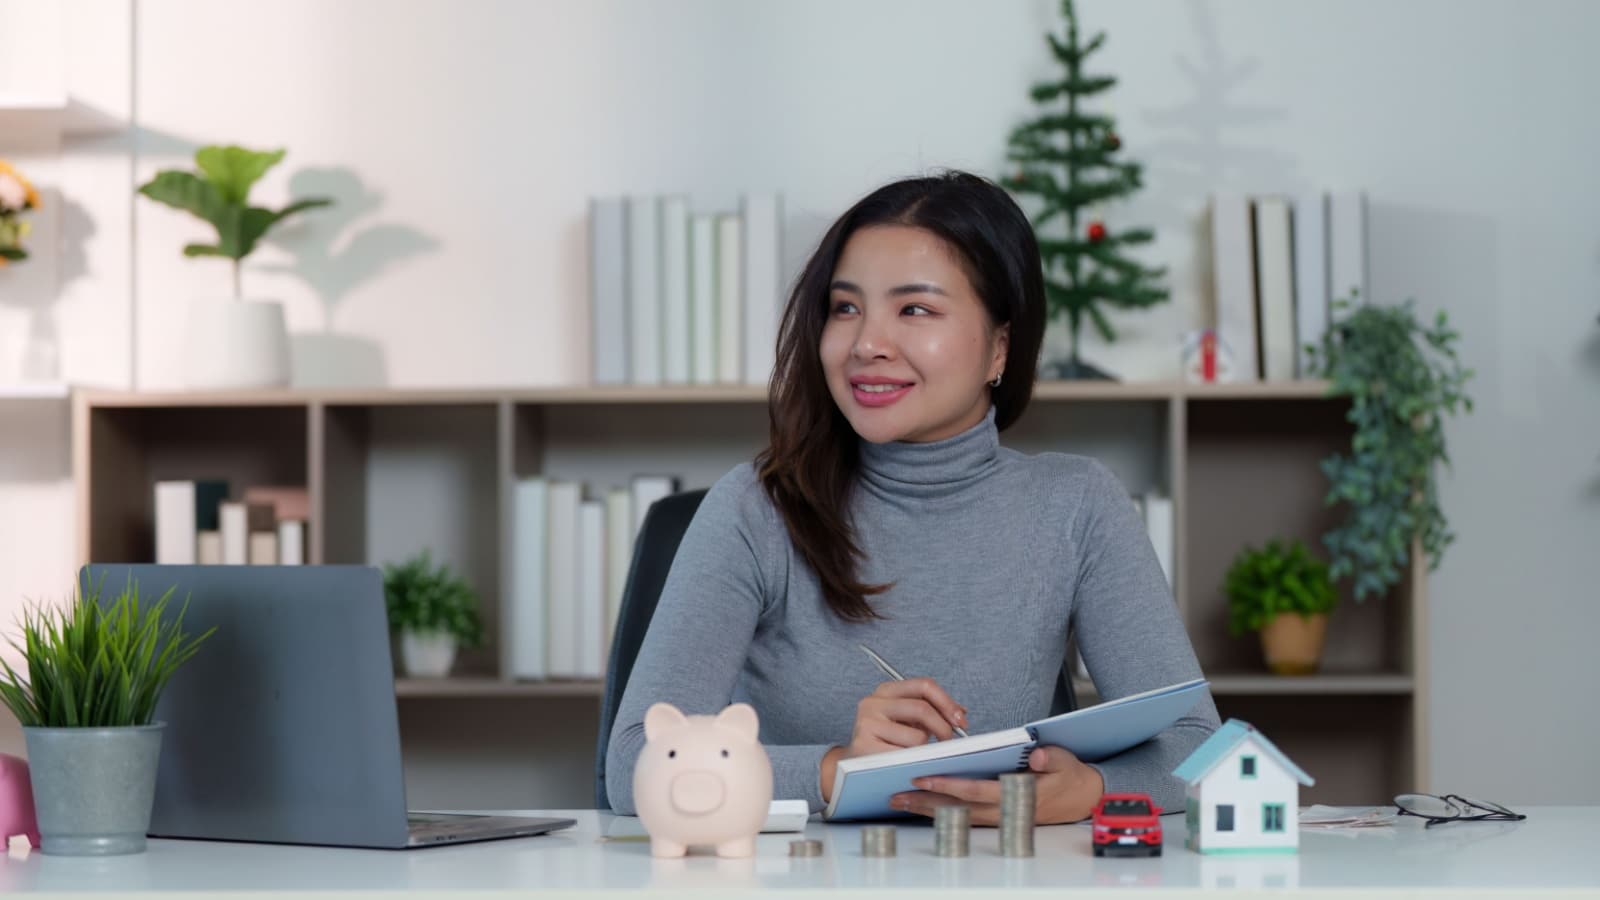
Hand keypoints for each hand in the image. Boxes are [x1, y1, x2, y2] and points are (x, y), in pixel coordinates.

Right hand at [820, 678, 967, 802]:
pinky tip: (906, 764)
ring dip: (924, 750)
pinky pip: (905, 756)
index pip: (924, 685)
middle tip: (950, 741)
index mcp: (886, 691)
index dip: (947, 702)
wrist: (851, 765)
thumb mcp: (906, 720)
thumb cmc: (884, 741)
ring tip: (915, 754)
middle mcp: (873, 702)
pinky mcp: (864, 746)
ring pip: (916, 737)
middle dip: (944, 727)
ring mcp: (866, 724)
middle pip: (922, 709)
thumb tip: (961, 712)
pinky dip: (912, 763)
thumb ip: (931, 712)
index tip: (960, 719)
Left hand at [888, 745, 1105, 825]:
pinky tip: (921, 806)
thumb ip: (1051, 758)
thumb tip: (1037, 755)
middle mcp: (1003, 810)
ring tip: (899, 802)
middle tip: (896, 796)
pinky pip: (963, 816)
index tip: (922, 778)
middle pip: (957, 808)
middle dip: (925, 803)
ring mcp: (998, 816)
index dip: (947, 785)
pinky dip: (940, 812)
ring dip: (928, 810)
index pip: (975, 790)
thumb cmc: (1069, 777)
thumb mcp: (1066, 762)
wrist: (1083, 799)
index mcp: (1017, 794)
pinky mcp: (995, 816)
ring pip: (956, 815)